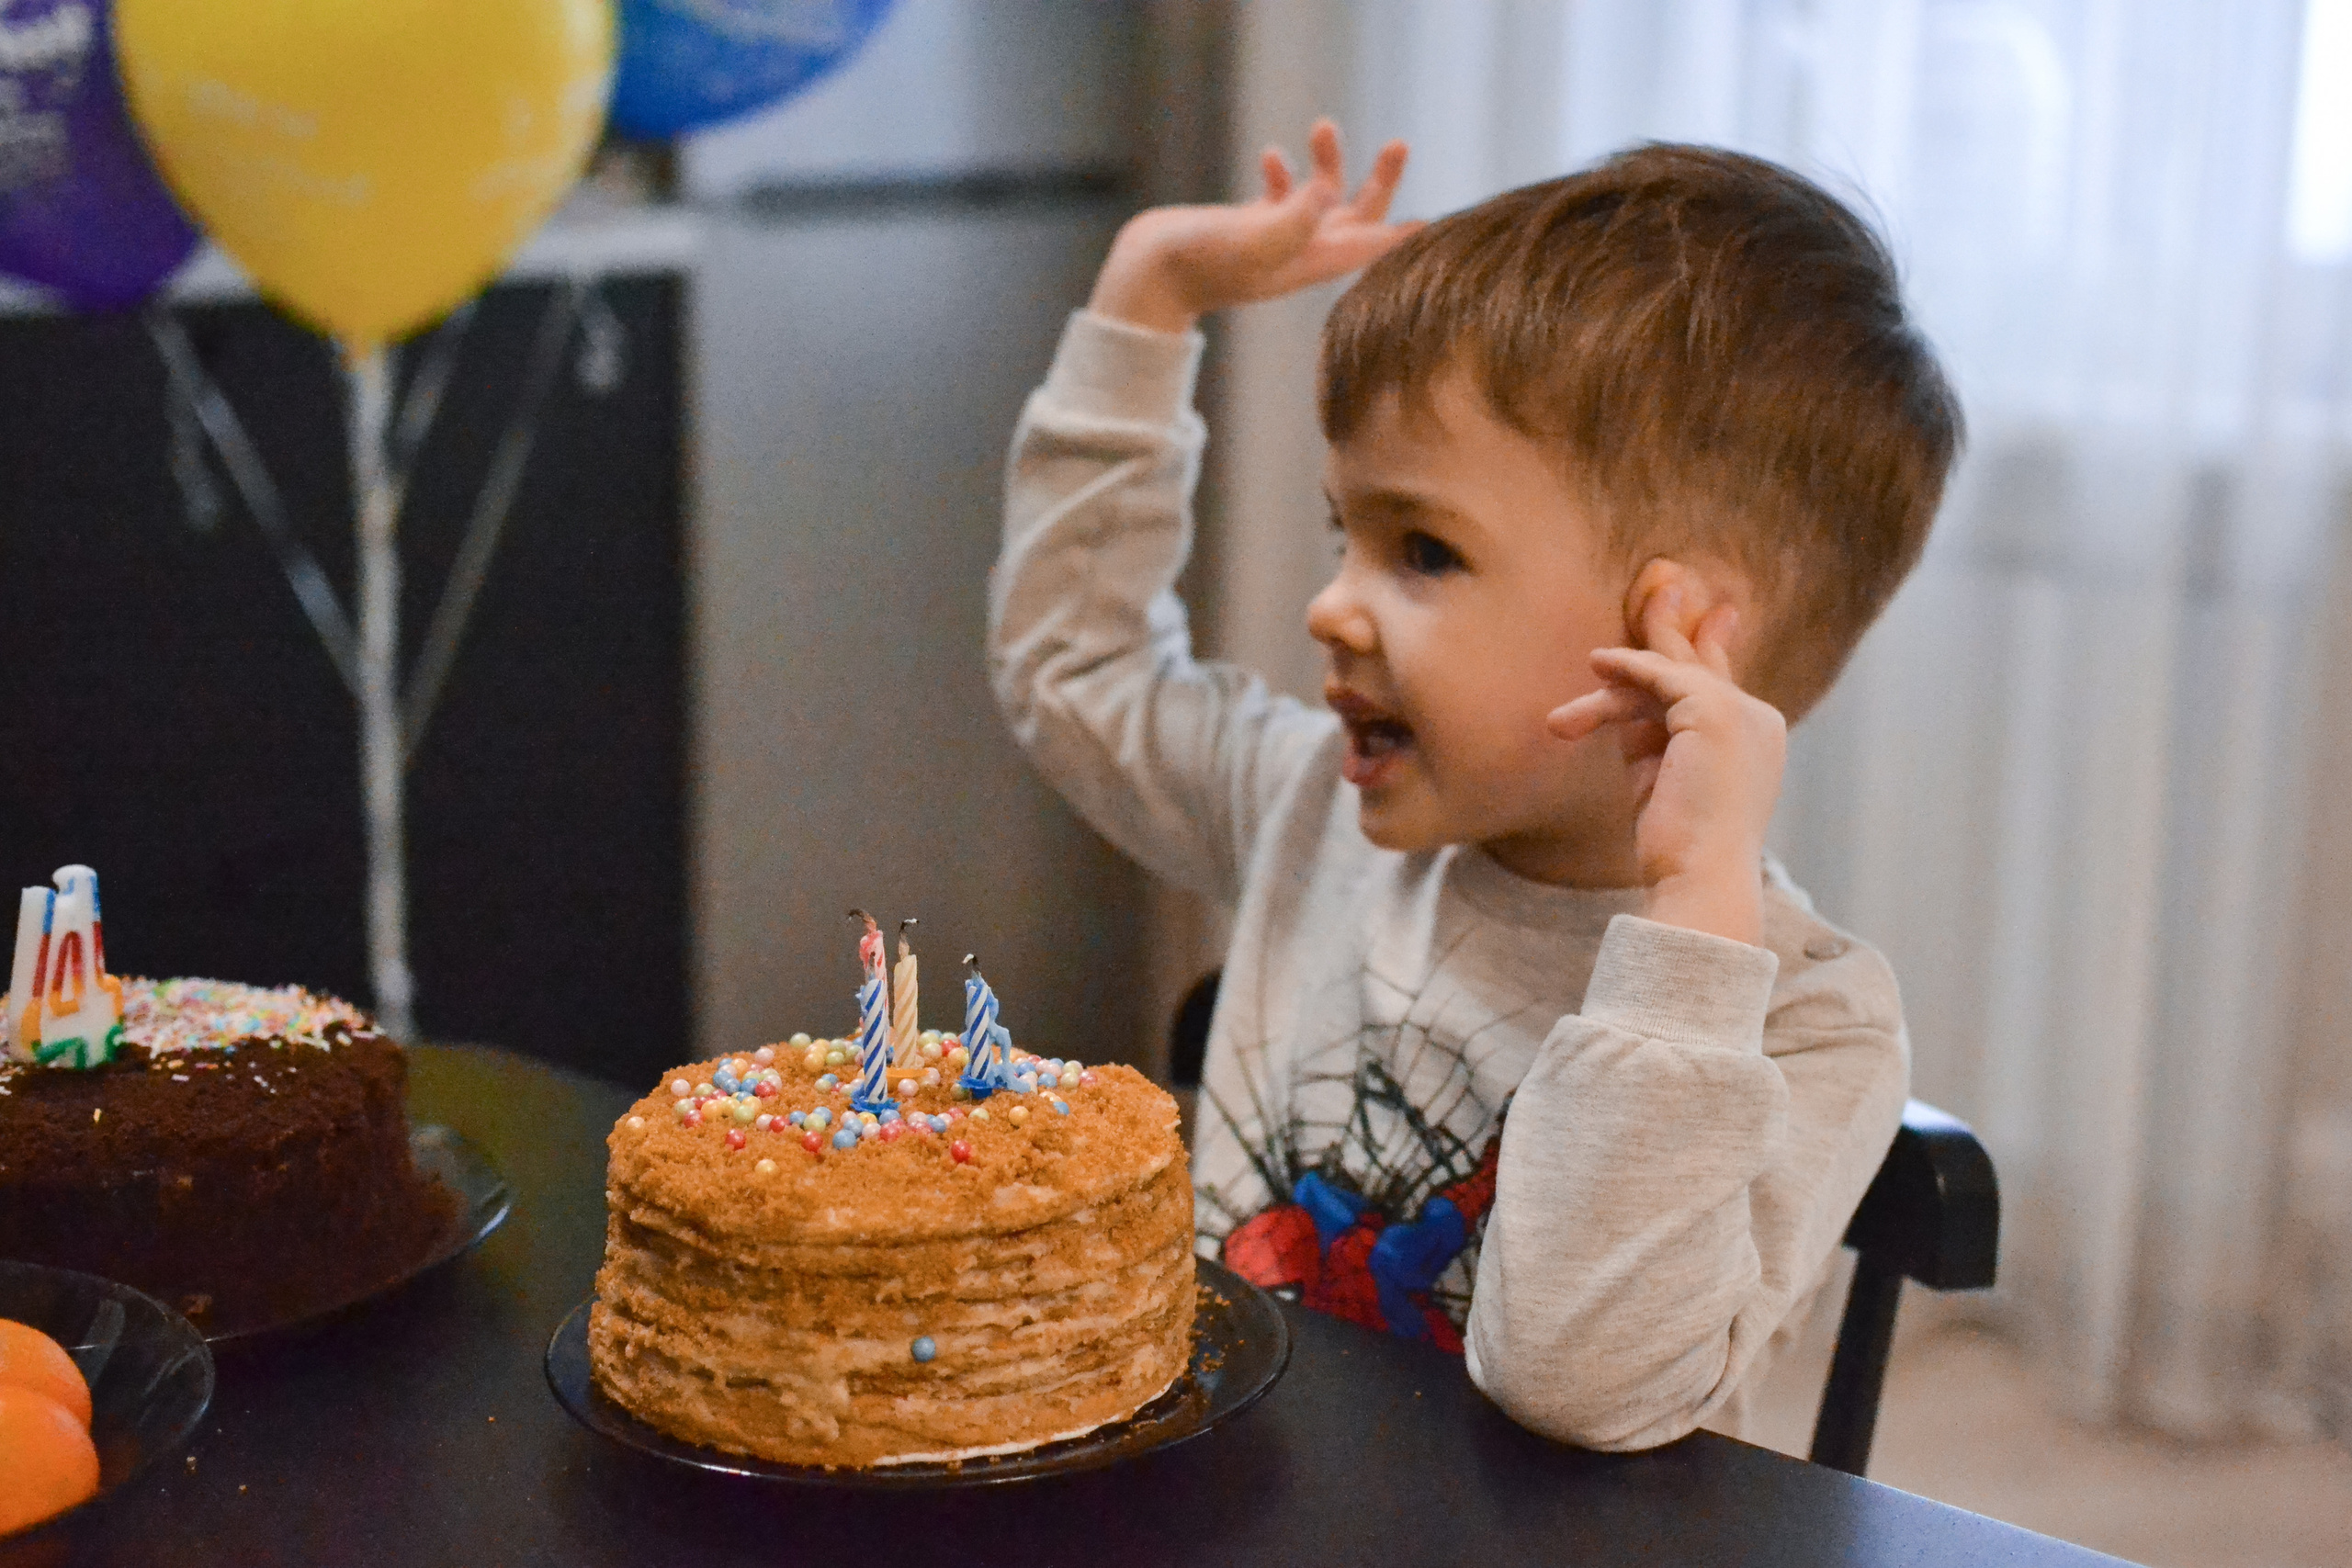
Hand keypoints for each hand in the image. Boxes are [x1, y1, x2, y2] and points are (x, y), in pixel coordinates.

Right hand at [1088, 120, 1416, 333]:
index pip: (1369, 247)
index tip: (1433, 222)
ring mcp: (1274, 243)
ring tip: (1322, 124)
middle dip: (1379, 182)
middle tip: (1399, 144)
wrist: (1145, 276)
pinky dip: (1282, 177)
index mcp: (1310, 263)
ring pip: (1319, 203)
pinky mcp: (1248, 230)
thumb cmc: (1198, 262)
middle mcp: (1299, 255)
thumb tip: (1329, 190)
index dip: (1402, 234)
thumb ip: (1294, 215)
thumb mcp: (1251, 237)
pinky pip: (1279, 201)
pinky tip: (1271, 155)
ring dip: (1327, 164)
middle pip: (1356, 219)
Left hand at [1545, 587, 1786, 945]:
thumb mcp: (1659, 779)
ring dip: (1620, 681)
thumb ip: (1649, 735)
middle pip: (1703, 663)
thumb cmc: (1677, 844)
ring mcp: (1741, 711)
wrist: (1699, 877)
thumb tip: (1620, 700)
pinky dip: (1625, 670)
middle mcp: (1758, 720)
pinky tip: (1597, 666)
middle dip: (1677, 625)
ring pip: (1668, 675)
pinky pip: (1659, 676)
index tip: (1705, 619)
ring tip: (1589, 671)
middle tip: (1662, 584)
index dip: (1706, 649)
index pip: (1722, 683)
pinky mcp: (1713, 711)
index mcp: (1754, 739)